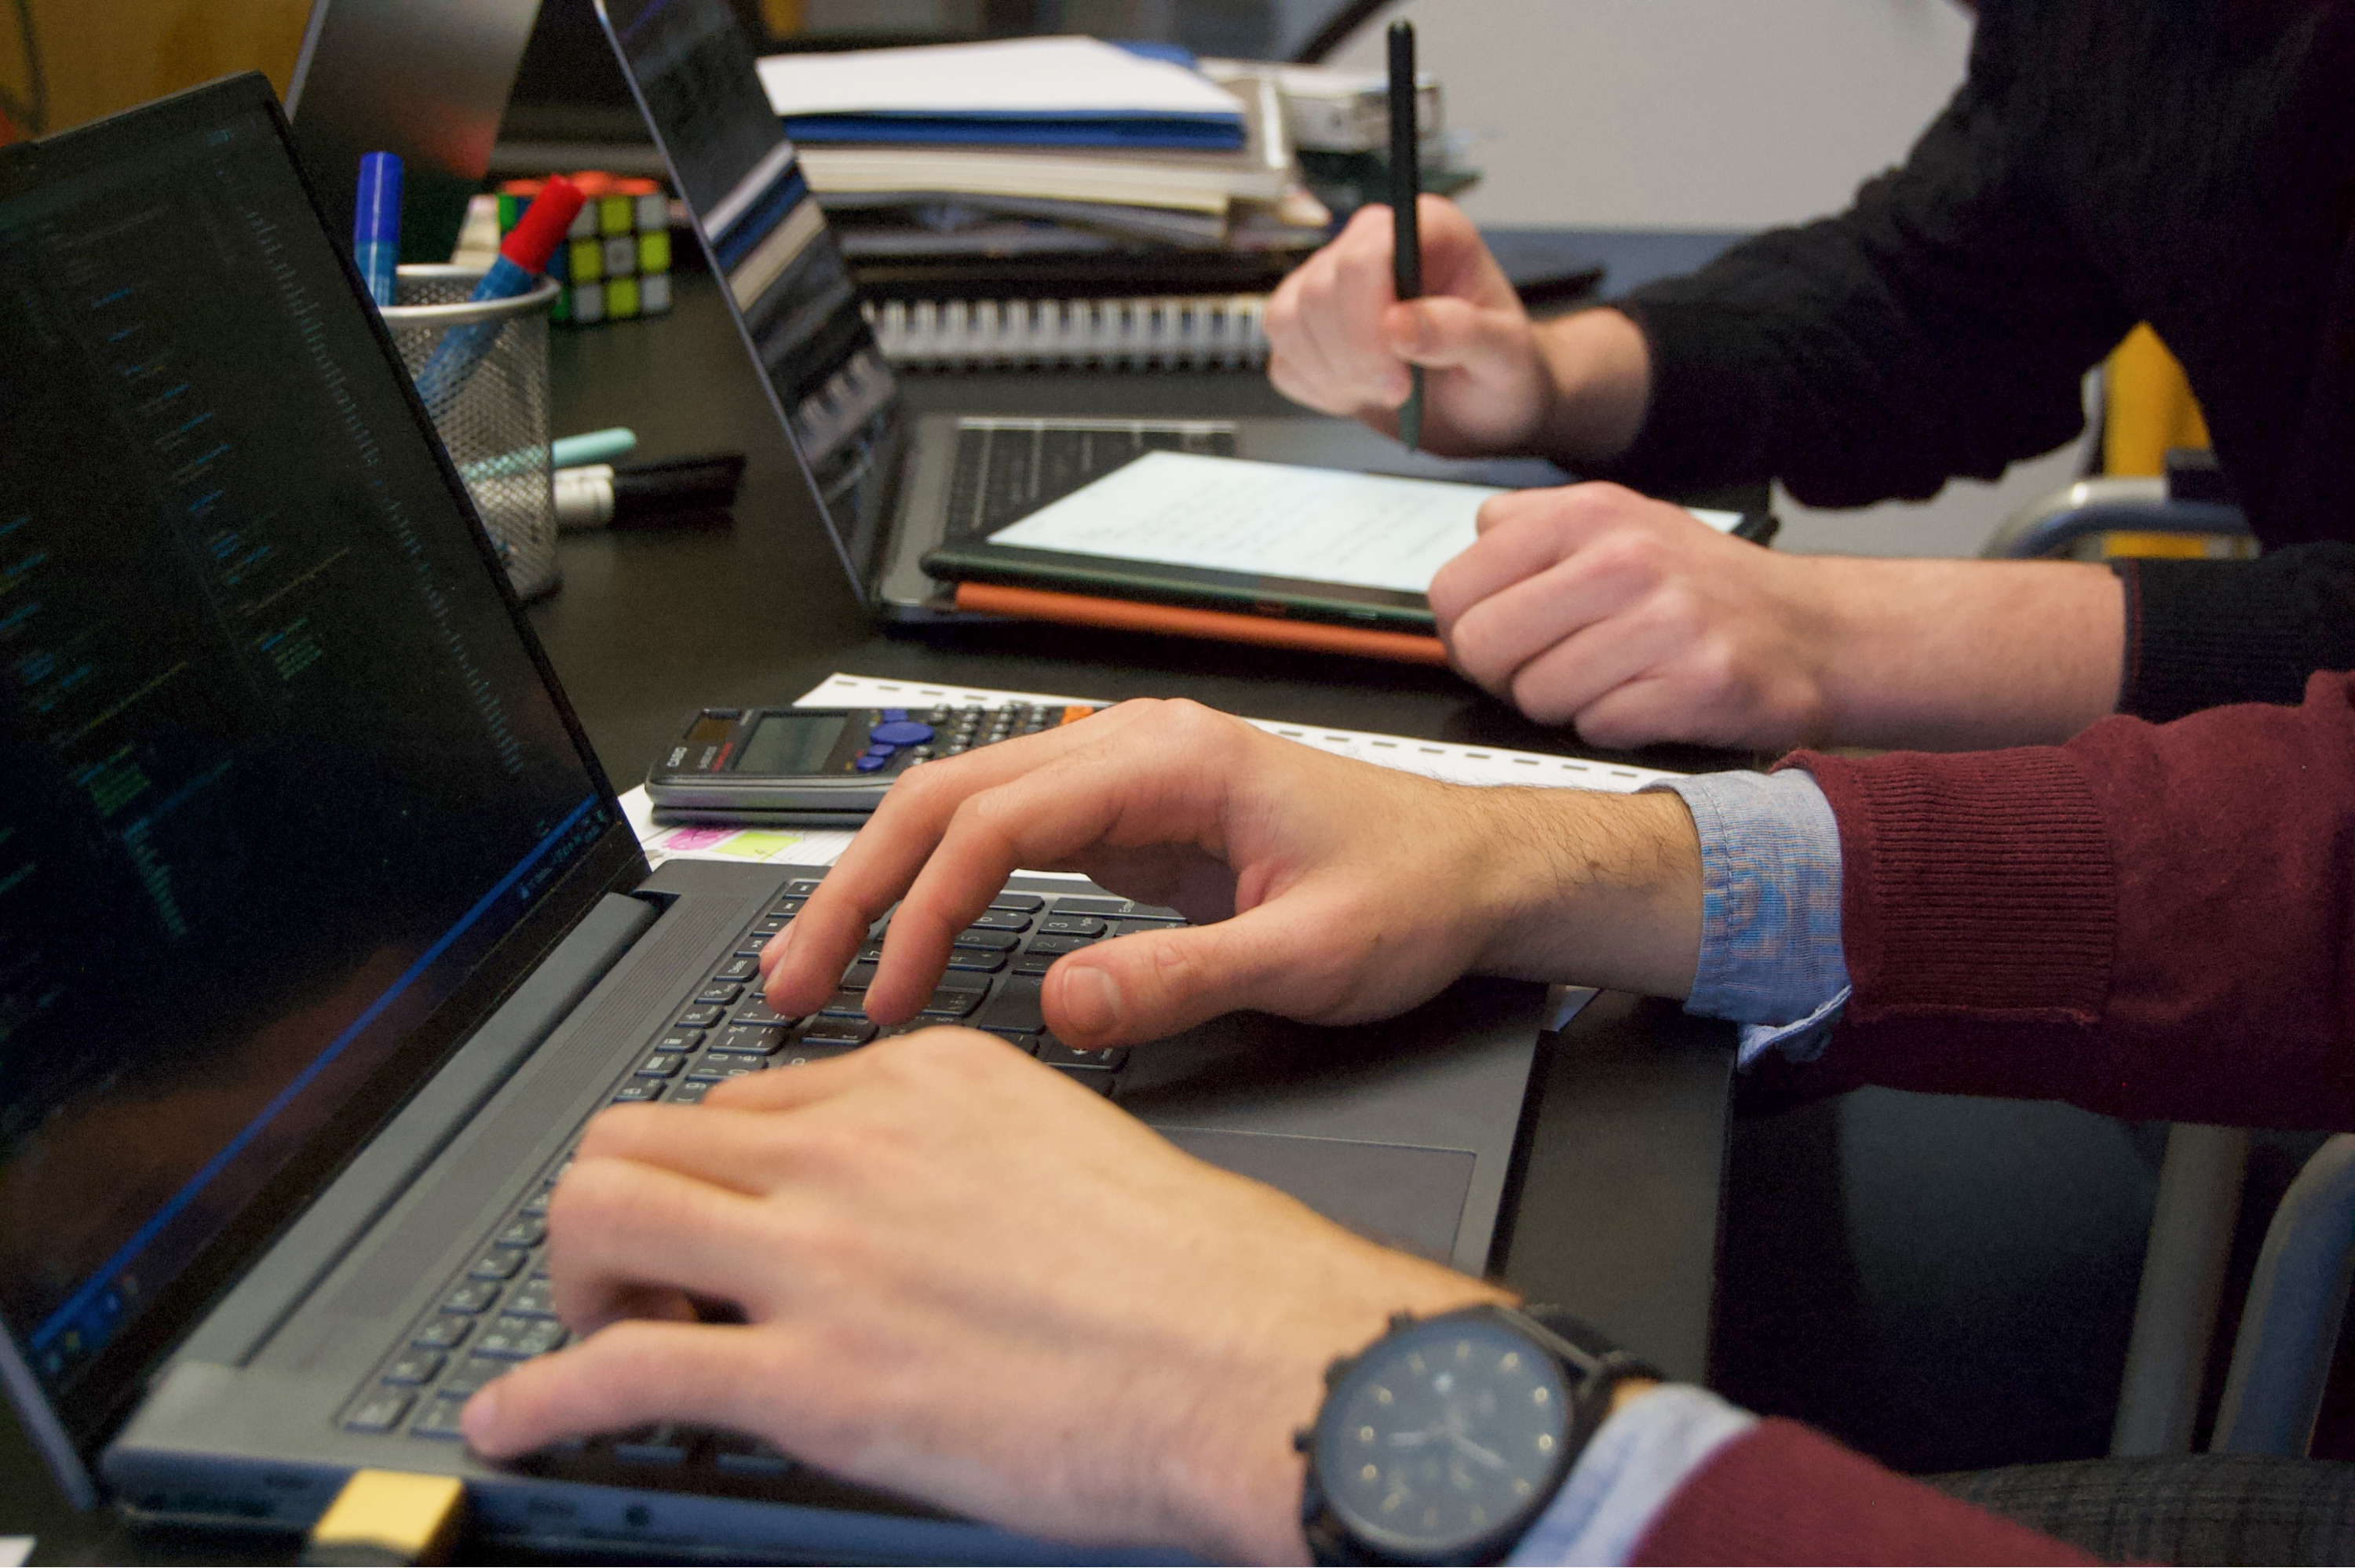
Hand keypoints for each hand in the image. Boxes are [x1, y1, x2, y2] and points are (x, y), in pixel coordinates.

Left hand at [460, 1031, 1507, 1561]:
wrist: (1248, 1352)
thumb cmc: (1198, 1273)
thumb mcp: (1073, 1152)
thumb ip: (966, 1156)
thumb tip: (912, 1214)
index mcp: (927, 1079)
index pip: (758, 1092)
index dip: (724, 1171)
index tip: (727, 1226)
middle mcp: (854, 1144)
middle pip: (646, 1129)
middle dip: (619, 1204)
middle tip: (643, 1275)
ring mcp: (822, 1255)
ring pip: (601, 1209)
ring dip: (570, 1279)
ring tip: (590, 1336)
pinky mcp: (809, 1375)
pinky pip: (616, 1368)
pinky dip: (538, 1400)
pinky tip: (512, 1426)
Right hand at [756, 700, 1701, 1049]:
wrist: (1476, 871)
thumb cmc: (1414, 892)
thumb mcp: (1310, 952)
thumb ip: (1184, 977)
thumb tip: (1063, 1004)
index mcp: (1168, 760)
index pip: (995, 820)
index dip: (923, 910)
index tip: (886, 994)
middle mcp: (1132, 751)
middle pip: (946, 797)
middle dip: (859, 886)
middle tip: (796, 980)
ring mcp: (1123, 781)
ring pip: (960, 812)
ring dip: (885, 886)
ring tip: (823, 968)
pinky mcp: (1126, 821)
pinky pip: (1002, 844)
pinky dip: (939, 894)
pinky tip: (903, 946)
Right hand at [1267, 199, 1551, 454]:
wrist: (1483, 403)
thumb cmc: (1501, 367)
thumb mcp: (1505, 354)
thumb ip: (1461, 333)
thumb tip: (1401, 324)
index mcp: (1427, 229)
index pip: (1364, 257)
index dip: (1368, 320)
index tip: (1398, 375)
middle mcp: (1372, 247)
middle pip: (1319, 291)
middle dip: (1353, 358)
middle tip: (1399, 390)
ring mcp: (1332, 284)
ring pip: (1288, 321)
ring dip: (1333, 374)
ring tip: (1384, 389)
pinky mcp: (1307, 327)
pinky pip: (1283, 359)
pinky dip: (1317, 388)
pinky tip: (1358, 391)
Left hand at [1430, 482, 1844, 749]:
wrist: (1816, 631)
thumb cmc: (1700, 588)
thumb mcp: (1614, 525)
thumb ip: (1525, 538)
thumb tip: (1453, 592)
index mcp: (1587, 512)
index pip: (1454, 588)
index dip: (1465, 629)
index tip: (1501, 639)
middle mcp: (1624, 557)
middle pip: (1483, 646)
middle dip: (1504, 675)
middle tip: (1546, 671)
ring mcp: (1665, 620)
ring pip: (1536, 696)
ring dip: (1563, 705)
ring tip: (1611, 681)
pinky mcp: (1698, 683)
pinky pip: (1597, 728)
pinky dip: (1614, 727)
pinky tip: (1648, 700)